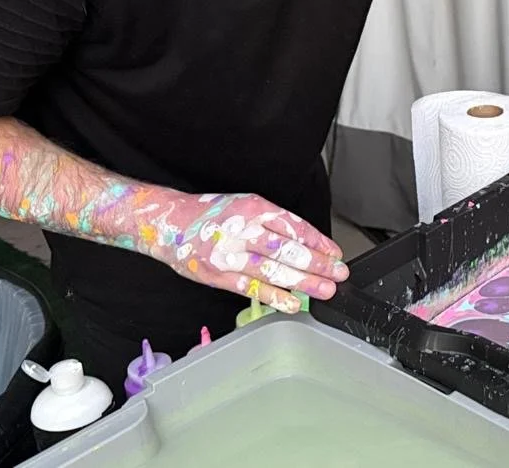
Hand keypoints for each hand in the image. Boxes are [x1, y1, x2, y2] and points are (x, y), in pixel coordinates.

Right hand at [141, 192, 346, 313]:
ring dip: (304, 282)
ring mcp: (231, 254)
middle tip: (339, 274)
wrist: (169, 224)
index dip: (319, 242)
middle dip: (318, 264)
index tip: (336, 254)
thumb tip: (307, 242)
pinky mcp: (220, 275)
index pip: (295, 226)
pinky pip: (252, 288)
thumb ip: (274, 223)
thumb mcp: (245, 205)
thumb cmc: (211, 215)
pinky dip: (275, 297)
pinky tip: (293, 303)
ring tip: (325, 289)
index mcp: (254, 208)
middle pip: (289, 249)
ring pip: (274, 270)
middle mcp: (243, 229)